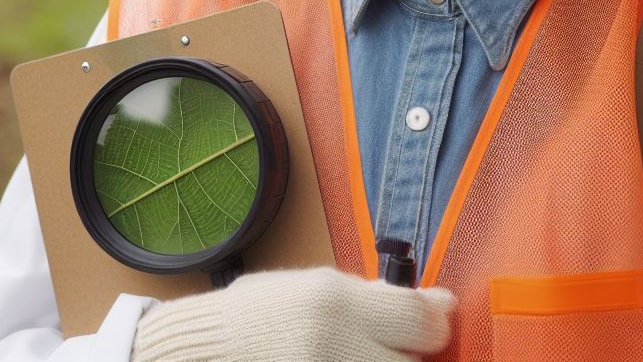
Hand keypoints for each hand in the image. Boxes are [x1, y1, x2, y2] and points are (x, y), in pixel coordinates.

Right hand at [130, 265, 456, 361]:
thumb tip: (439, 306)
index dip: (437, 324)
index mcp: (335, 304)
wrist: (203, 354)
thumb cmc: (263, 315)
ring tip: (361, 354)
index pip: (420, 323)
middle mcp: (332, 347)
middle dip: (408, 356)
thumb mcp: (319, 288)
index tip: (435, 322)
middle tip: (393, 347)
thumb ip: (380, 299)